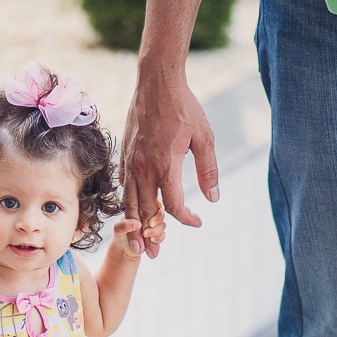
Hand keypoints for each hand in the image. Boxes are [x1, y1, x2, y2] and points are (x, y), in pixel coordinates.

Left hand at [110, 205, 166, 258]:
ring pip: (162, 224)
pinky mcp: (156, 236)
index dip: (157, 204)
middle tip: (150, 225)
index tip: (153, 212)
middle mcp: (149, 215)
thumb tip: (137, 224)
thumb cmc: (120, 234)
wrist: (123, 248)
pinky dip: (158, 238)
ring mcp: (154, 225)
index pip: (152, 201)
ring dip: (156, 230)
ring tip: (145, 235)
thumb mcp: (118, 228)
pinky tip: (151, 240)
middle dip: (157, 219)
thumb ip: (125, 225)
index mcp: (140, 207)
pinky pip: (162, 235)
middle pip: (160, 212)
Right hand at [121, 71, 218, 256]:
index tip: (197, 222)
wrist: (156, 82)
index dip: (186, 219)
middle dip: (151, 235)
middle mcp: (144, 168)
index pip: (174, 205)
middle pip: (146, 211)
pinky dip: (127, 203)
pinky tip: (131, 212)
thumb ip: (208, 171)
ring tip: (137, 245)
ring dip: (134, 226)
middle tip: (154, 255)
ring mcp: (131, 162)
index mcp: (166, 165)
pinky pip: (123, 186)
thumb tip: (213, 199)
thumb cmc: (184, 107)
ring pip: (129, 202)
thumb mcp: (204, 138)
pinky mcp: (124, 156)